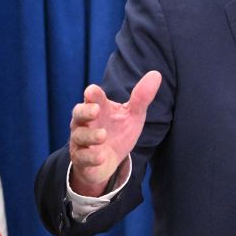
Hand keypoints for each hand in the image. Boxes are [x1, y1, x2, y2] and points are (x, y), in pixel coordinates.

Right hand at [68, 71, 161, 196]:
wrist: (108, 162)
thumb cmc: (118, 132)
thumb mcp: (133, 115)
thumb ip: (141, 97)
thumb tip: (156, 74)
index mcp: (97, 108)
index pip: (93, 97)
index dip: (92, 94)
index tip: (92, 91)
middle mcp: (85, 123)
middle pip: (79, 113)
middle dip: (85, 111)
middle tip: (95, 110)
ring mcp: (81, 141)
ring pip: (80, 136)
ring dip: (90, 135)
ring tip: (103, 135)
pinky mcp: (82, 160)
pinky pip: (83, 158)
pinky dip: (91, 157)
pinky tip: (101, 157)